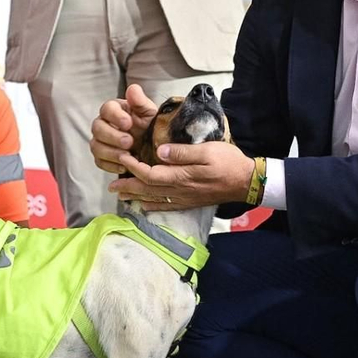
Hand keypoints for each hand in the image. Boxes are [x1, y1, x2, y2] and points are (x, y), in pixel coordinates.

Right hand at [90, 84, 159, 174]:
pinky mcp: (101, 157)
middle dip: (112, 136)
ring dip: (111, 152)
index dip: (115, 116)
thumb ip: (141, 102)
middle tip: (129, 142)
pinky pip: (99, 162)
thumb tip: (133, 89)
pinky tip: (124, 165)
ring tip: (128, 156)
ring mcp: (100, 141)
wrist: (154, 147)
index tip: (128, 123)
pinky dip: (111, 165)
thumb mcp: (150, 113)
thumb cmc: (150, 126)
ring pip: (96, 146)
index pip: (107, 108)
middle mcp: (103, 124)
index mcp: (115, 110)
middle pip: (97, 128)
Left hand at [108, 140, 254, 209]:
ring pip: (154, 199)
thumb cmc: (229, 162)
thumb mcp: (208, 150)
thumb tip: (159, 152)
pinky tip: (143, 206)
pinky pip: (166, 206)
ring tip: (120, 194)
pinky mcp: (190, 202)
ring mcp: (184, 198)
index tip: (123, 157)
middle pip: (147, 189)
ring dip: (135, 196)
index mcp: (182, 176)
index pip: (150, 174)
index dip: (133, 167)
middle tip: (111, 183)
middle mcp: (180, 190)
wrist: (247, 182)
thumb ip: (183, 152)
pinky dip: (152, 206)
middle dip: (128, 186)